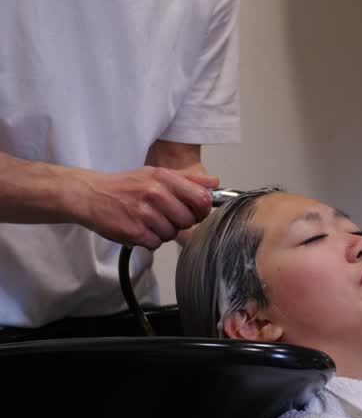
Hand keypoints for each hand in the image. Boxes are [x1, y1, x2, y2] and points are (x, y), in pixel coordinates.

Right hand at [73, 166, 217, 248]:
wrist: (91, 194)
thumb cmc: (124, 186)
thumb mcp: (154, 174)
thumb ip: (187, 179)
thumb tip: (215, 183)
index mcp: (163, 177)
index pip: (201, 198)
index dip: (202, 209)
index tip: (196, 212)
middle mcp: (155, 193)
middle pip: (188, 220)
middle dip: (181, 222)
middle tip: (166, 217)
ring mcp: (144, 213)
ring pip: (172, 234)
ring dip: (164, 232)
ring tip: (149, 222)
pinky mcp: (134, 231)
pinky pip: (156, 243)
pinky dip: (151, 240)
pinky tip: (141, 230)